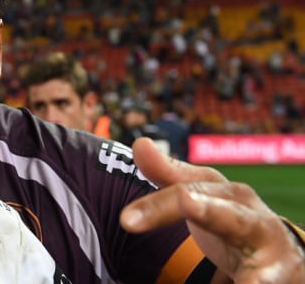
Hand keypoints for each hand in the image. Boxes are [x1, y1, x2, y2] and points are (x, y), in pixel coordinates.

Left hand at [120, 137, 304, 283]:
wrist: (285, 253)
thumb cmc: (234, 218)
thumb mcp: (206, 194)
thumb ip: (171, 173)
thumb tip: (140, 142)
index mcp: (229, 195)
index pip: (186, 194)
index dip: (156, 206)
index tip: (126, 220)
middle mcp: (253, 219)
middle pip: (221, 216)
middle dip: (203, 209)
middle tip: (187, 205)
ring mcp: (270, 252)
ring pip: (259, 262)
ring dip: (253, 273)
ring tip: (249, 281)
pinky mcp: (278, 278)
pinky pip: (264, 283)